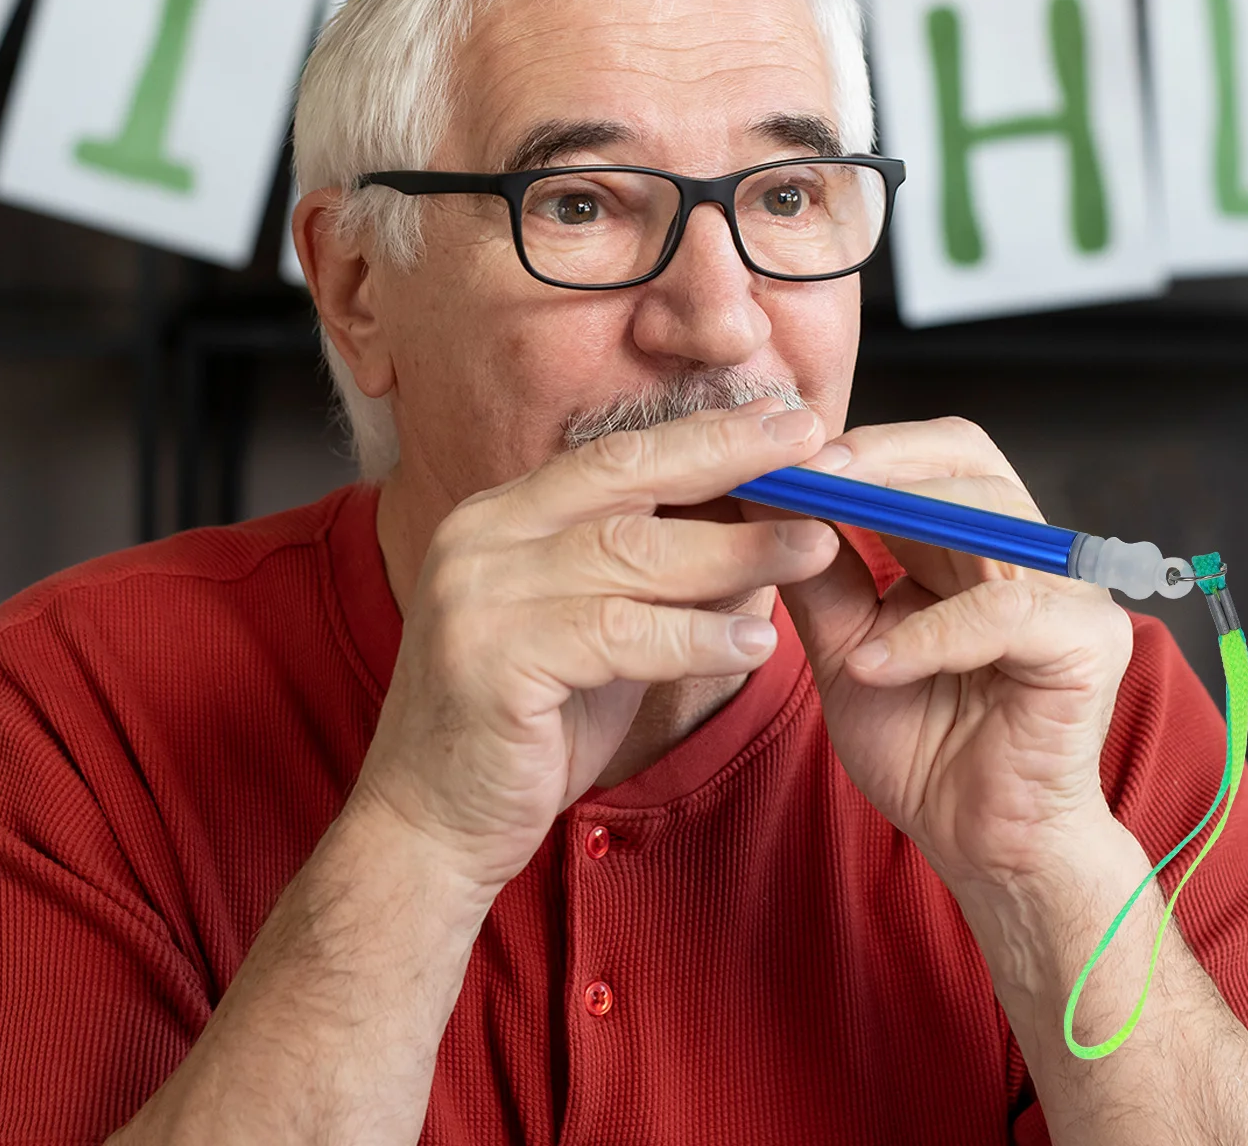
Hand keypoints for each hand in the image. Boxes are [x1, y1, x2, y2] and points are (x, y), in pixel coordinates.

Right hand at [350, 400, 840, 897]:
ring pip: (629, 551)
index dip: (707, 434)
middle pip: (625, 475)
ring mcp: (477, 592)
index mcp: (505, 513)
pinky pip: (617, 634)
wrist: (432, 827)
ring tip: (816, 547)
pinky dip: (694, 636)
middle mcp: (481, 532)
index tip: (786, 420)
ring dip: (734, 550)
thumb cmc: (529, 727)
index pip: (620, 453)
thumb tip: (766, 522)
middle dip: (728, 457)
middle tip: (812, 449)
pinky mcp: (490, 658)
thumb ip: (661, 574)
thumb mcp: (604, 630)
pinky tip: (755, 642)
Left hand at [777, 418, 1133, 892]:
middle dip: (881, 459)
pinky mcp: (1090, 643)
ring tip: (821, 544)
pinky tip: (874, 665)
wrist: (983, 847)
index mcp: (973, 545)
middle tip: (808, 475)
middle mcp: (1027, 554)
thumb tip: (760, 499)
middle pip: (968, 459)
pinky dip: (930, 634)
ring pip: (990, 517)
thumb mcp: (846, 650)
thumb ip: (818, 576)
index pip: (931, 454)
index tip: (781, 460)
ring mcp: (1067, 592)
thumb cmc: (924, 749)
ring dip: (898, 527)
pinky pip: (1005, 612)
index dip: (863, 447)